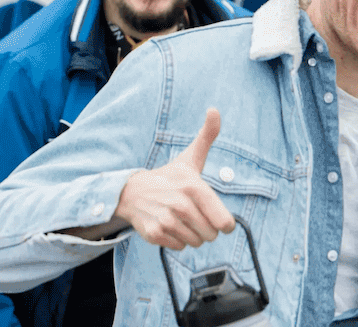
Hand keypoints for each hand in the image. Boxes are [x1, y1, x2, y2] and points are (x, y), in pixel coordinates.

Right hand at [114, 108, 234, 249]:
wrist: (132, 191)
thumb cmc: (169, 177)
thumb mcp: (190, 158)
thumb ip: (207, 136)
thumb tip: (215, 109)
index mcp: (195, 187)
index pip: (225, 223)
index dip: (223, 222)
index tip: (215, 214)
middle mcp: (181, 205)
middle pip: (211, 235)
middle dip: (205, 228)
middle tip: (192, 213)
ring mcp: (166, 220)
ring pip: (196, 243)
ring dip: (191, 234)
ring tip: (179, 218)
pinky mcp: (154, 234)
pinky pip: (179, 247)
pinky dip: (176, 241)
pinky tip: (168, 224)